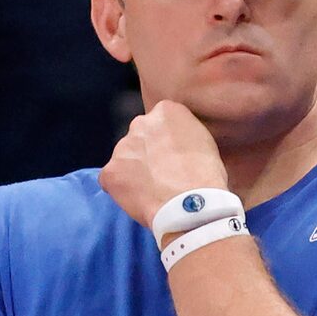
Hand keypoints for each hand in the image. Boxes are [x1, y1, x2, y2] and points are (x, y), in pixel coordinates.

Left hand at [99, 101, 230, 234]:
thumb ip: (185, 135)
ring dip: (134, 171)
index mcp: (166, 111)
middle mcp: (140, 123)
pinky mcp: (110, 172)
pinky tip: (140, 200)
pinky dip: (122, 190)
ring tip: (153, 191)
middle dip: (147, 153)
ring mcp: (122, 148)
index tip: (174, 158)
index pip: (161, 122)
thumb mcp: (205, 141)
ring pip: (125, 159)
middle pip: (140, 137)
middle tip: (162, 175)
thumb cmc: (207, 176)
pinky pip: (111, 180)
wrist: (192, 204)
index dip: (167, 143)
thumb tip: (178, 146)